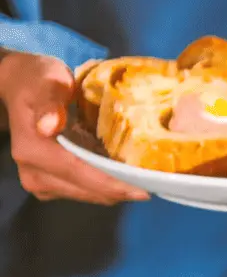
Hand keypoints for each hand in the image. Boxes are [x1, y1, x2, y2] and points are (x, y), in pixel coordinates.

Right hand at [0, 51, 147, 203]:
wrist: (22, 86)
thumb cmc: (39, 80)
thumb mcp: (47, 80)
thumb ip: (49, 102)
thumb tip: (50, 126)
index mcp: (33, 150)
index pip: (80, 174)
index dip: (114, 184)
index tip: (145, 188)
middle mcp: (34, 173)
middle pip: (89, 191)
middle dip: (122, 189)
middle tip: (155, 182)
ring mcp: (40, 183)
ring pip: (90, 196)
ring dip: (117, 189)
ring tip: (142, 177)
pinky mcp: (50, 186)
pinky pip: (86, 192)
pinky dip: (107, 185)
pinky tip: (123, 174)